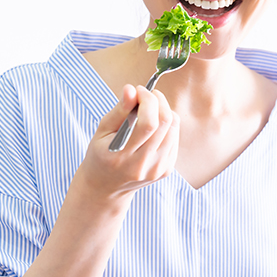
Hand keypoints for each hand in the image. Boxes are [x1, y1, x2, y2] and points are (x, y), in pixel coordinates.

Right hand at [76, 84, 180, 200]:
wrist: (107, 187)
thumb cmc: (101, 155)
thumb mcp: (102, 132)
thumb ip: (119, 111)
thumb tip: (131, 89)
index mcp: (122, 157)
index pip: (148, 124)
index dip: (148, 101)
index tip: (139, 90)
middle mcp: (143, 166)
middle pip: (164, 124)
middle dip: (158, 101)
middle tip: (147, 94)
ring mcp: (158, 169)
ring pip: (173, 129)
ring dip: (165, 110)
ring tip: (150, 107)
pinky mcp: (167, 169)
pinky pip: (174, 137)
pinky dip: (167, 124)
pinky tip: (154, 124)